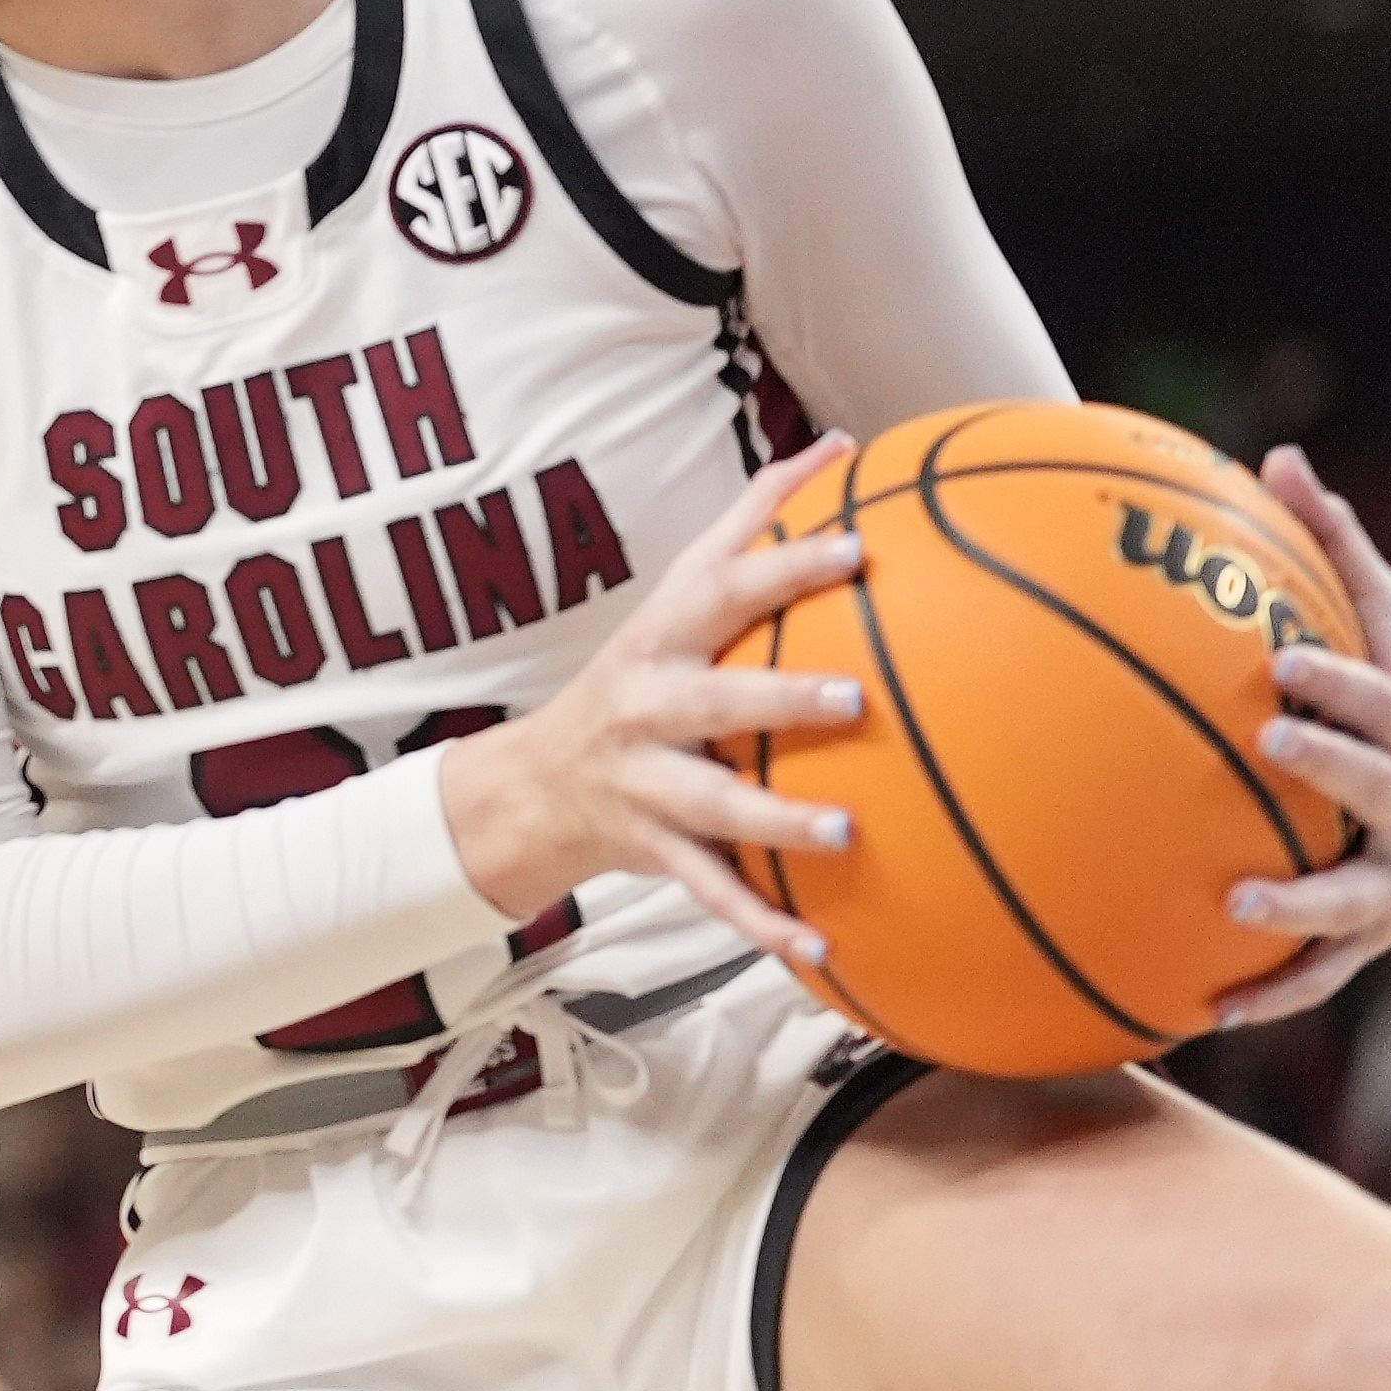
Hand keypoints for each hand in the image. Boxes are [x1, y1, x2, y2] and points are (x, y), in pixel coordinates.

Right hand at [434, 439, 865, 975]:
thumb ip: (754, 520)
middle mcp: (648, 708)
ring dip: (776, 822)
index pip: (726, 591)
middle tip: (854, 698)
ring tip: (846, 832)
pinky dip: (761, 922)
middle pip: (712, 700)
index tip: (859, 548)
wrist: (531, 786)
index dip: (787, 567)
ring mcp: (645, 784)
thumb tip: (838, 444)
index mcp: (663, 640)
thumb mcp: (677, 593)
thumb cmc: (640, 674)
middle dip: (779, 699)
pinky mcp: (652, 850)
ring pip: (711, 807)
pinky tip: (820, 946)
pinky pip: (711, 890)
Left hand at [1222, 446, 1390, 1028]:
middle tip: (1270, 742)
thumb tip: (1278, 454)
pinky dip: (1275, 994)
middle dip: (1340, 761)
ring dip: (1303, 907)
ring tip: (1234, 904)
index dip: (1347, 682)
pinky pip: (1328, 976)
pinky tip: (1206, 1014)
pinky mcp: (1382, 936)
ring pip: (1364, 896)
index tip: (1281, 660)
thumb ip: (1337, 553)